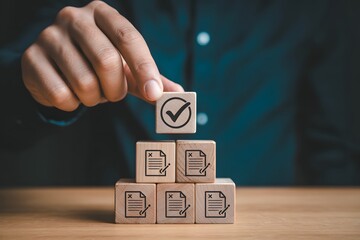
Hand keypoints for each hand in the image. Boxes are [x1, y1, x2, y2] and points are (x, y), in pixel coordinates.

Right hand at [21, 1, 182, 110]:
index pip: (129, 38)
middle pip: (106, 60)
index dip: (144, 68)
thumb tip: (178, 94)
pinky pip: (61, 95)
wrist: (57, 66)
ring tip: (92, 92)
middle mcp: (74, 18)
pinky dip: (73, 104)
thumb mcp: (127, 67)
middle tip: (114, 95)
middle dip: (116, 88)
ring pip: (83, 82)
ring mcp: (49, 36)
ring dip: (94, 98)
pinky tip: (72, 94)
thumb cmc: (98, 63)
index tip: (155, 94)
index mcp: (103, 14)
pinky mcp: (31, 59)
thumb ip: (150, 79)